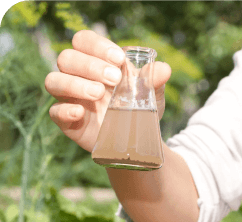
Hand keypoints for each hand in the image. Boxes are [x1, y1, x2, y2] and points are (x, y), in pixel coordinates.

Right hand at [45, 30, 170, 151]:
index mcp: (96, 62)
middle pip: (66, 58)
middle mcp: (79, 76)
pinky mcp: (67, 121)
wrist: (138, 137)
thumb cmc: (139, 107)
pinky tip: (81, 113)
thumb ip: (154, 80)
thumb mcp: (151, 93)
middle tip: (115, 79)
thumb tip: (164, 69)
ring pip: (54, 81)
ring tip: (99, 93)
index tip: (119, 59)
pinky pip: (54, 112)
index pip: (83, 40)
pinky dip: (64, 110)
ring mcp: (71, 98)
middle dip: (89, 65)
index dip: (97, 45)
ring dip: (75, 84)